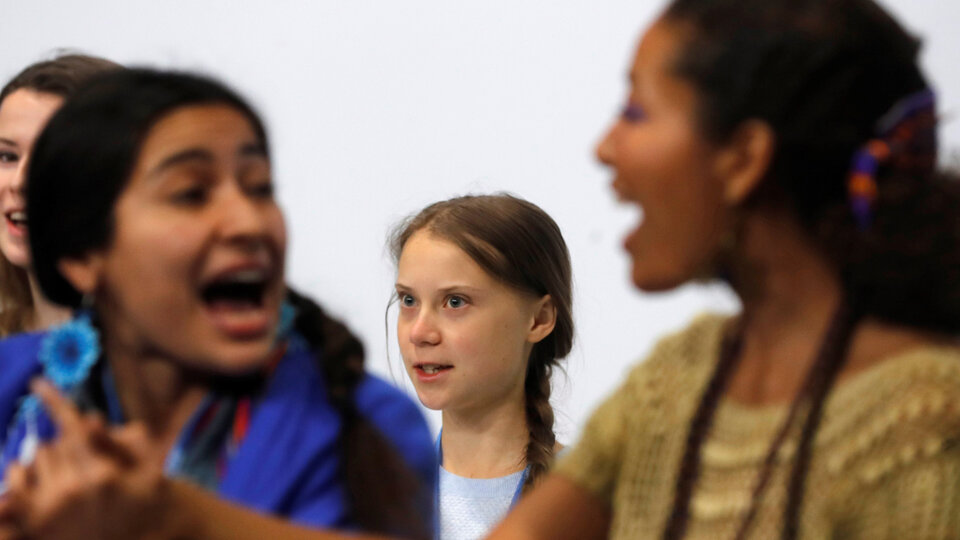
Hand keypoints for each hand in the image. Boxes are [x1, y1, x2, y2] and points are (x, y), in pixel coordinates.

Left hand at [0, 379, 171, 539]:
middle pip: (52, 444)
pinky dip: (19, 480)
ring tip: (67, 474)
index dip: (53, 400)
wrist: (145, 537)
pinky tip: (34, 481)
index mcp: (102, 472)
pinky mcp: (37, 526)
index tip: (37, 382)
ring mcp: (52, 511)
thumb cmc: (149, 494)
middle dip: (66, 444)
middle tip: (85, 458)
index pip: (72, 426)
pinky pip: (13, 490)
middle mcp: (73, 491)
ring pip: (32, 462)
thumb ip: (116, 439)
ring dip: (46, 462)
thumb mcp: (146, 463)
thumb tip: (89, 421)